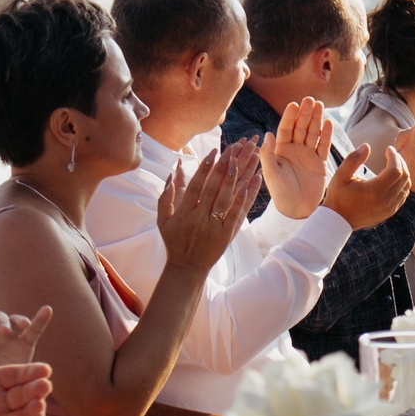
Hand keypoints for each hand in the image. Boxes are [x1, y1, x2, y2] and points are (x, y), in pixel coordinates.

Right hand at [155, 141, 263, 275]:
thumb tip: (172, 172)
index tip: (213, 151)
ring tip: (245, 159)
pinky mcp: (227, 234)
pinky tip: (252, 181)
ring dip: (237, 177)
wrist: (187, 267)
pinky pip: (237, 212)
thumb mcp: (163, 220)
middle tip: (234, 148)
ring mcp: (214, 226)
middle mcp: (200, 218)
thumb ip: (165, 196)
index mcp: (183, 213)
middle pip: (214, 188)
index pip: (196, 186)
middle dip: (224, 166)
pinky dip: (244, 196)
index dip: (205, 168)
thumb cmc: (174, 241)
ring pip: (227, 197)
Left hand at [259, 96, 334, 218]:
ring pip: (313, 133)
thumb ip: (268, 154)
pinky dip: (326, 134)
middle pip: (300, 127)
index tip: (294, 104)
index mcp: (280, 150)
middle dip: (305, 113)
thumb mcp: (271, 172)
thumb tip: (267, 134)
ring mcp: (307, 155)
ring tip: (320, 105)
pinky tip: (329, 123)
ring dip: (316, 119)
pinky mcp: (319, 162)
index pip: (285, 129)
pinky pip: (323, 145)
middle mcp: (294, 149)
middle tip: (310, 99)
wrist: (297, 208)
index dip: (289, 117)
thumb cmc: (280, 192)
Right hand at [320, 144, 411, 228]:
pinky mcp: (390, 212)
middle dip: (400, 162)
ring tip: (393, 163)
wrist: (339, 220)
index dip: (395, 156)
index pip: (396, 170)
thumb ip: (353, 159)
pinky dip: (402, 184)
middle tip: (392, 154)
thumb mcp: (341, 175)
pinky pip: (403, 195)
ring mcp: (390, 207)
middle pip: (404, 176)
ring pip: (406, 186)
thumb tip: (367, 146)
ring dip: (403, 172)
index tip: (389, 148)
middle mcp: (386, 200)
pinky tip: (393, 177)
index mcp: (375, 190)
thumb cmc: (338, 196)